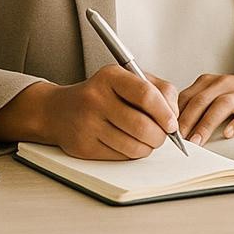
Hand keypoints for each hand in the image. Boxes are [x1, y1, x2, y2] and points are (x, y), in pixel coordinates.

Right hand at [44, 65, 179, 160]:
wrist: (60, 110)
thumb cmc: (102, 93)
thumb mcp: (127, 79)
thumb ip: (157, 90)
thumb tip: (174, 115)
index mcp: (111, 76)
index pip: (146, 94)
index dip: (164, 112)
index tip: (172, 123)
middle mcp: (97, 98)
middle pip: (142, 125)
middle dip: (160, 136)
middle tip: (163, 135)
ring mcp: (88, 123)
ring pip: (134, 146)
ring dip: (148, 147)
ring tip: (147, 139)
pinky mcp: (84, 146)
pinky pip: (121, 157)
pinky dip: (132, 153)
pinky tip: (128, 143)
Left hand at [177, 67, 233, 145]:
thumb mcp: (216, 93)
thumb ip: (197, 105)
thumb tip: (172, 125)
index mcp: (209, 82)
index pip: (187, 96)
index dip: (174, 113)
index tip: (165, 131)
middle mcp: (223, 84)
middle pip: (201, 101)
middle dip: (187, 121)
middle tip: (176, 140)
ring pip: (221, 106)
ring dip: (206, 124)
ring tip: (197, 142)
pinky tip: (228, 133)